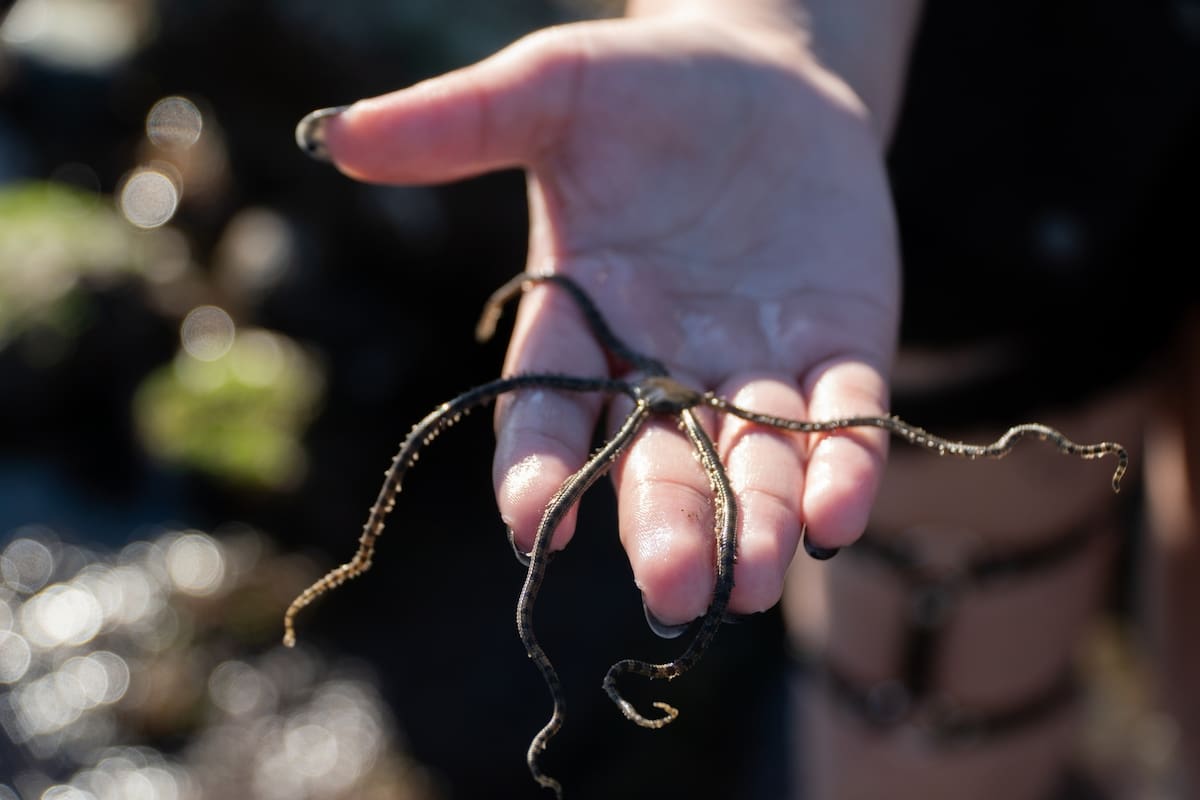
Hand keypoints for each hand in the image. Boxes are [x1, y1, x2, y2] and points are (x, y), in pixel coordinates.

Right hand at [307, 13, 898, 625]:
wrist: (765, 75)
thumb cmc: (642, 89)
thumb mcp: (549, 88)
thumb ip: (455, 122)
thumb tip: (333, 137)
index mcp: (580, 320)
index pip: (547, 410)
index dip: (537, 469)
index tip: (534, 527)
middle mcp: (663, 364)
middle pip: (656, 460)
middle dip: (666, 524)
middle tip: (673, 595)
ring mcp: (754, 364)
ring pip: (754, 461)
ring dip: (758, 522)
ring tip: (755, 585)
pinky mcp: (839, 345)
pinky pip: (844, 416)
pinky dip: (842, 465)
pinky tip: (838, 515)